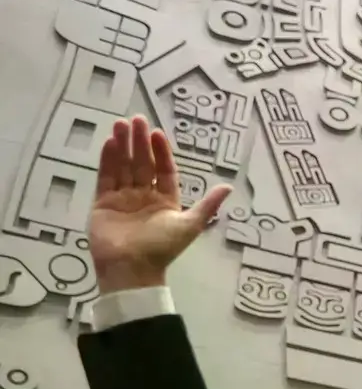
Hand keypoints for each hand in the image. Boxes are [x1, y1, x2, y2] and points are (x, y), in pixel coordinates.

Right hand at [89, 116, 231, 293]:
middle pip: (142, 164)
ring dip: (122, 145)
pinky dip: (108, 160)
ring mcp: (123, 198)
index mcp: (166, 202)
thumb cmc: (162, 248)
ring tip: (121, 124)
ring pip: (123, 166)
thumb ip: (208, 205)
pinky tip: (111, 142)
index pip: (164, 171)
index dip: (162, 152)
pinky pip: (106, 177)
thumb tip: (229, 187)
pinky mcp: (103, 202)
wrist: (132, 269)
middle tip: (137, 119)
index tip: (158, 133)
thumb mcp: (190, 225)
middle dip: (140, 142)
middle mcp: (144, 197)